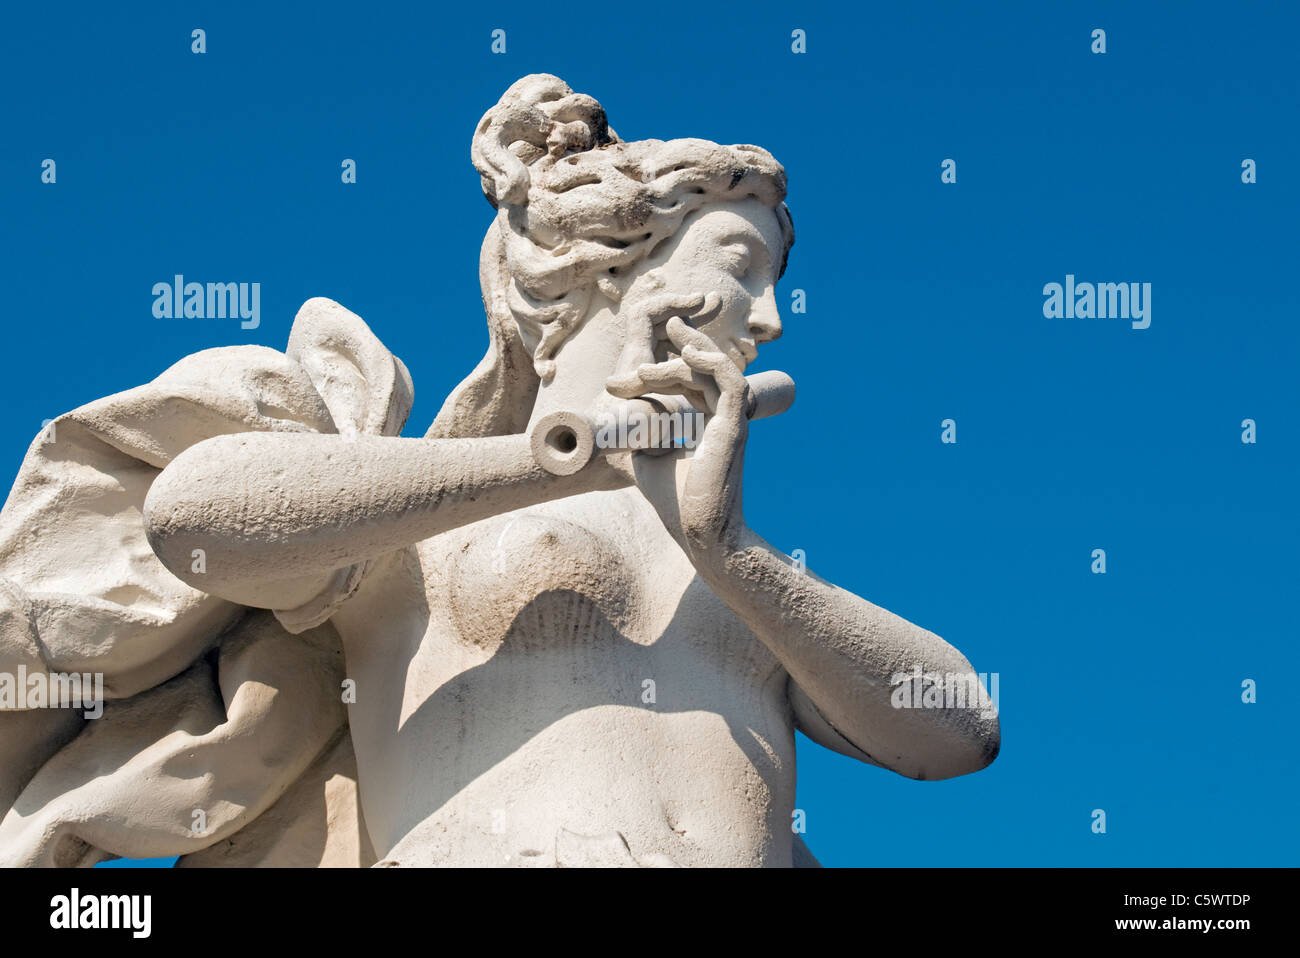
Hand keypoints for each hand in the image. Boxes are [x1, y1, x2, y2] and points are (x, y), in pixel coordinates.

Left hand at [605, 316, 751, 564]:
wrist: (699, 535)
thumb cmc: (677, 505)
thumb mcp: (644, 462)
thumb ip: (636, 440)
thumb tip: (613, 426)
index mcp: (705, 424)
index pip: (689, 383)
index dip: (661, 370)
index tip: (620, 377)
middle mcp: (721, 418)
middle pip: (703, 369)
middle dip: (678, 348)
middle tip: (652, 335)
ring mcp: (730, 421)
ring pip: (713, 370)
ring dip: (683, 357)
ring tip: (647, 362)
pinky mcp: (733, 428)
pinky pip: (730, 382)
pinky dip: (711, 361)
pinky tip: (687, 354)